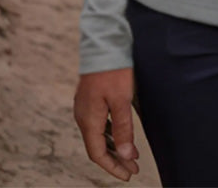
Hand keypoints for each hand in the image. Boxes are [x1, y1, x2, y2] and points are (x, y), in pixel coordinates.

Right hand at [74, 67, 140, 181]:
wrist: (103, 43)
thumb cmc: (113, 70)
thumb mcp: (122, 100)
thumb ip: (123, 129)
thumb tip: (126, 156)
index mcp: (88, 120)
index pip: (98, 153)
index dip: (113, 167)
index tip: (128, 175)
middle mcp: (83, 116)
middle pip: (98, 146)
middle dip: (116, 159)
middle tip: (134, 169)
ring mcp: (85, 106)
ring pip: (98, 135)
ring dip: (115, 147)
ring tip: (133, 155)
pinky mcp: (90, 98)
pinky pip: (99, 123)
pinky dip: (110, 133)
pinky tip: (122, 135)